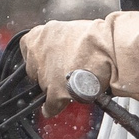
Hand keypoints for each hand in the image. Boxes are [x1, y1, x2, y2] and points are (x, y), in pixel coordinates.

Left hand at [18, 15, 138, 113]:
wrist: (110, 48)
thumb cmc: (98, 37)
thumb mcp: (72, 30)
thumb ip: (59, 41)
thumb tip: (61, 49)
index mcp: (40, 35)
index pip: (27, 47)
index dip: (38, 55)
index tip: (46, 58)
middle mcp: (37, 54)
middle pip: (33, 69)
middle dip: (45, 72)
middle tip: (61, 71)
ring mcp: (45, 74)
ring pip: (43, 87)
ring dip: (53, 87)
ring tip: (70, 85)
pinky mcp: (55, 92)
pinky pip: (49, 106)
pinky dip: (53, 108)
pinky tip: (57, 106)